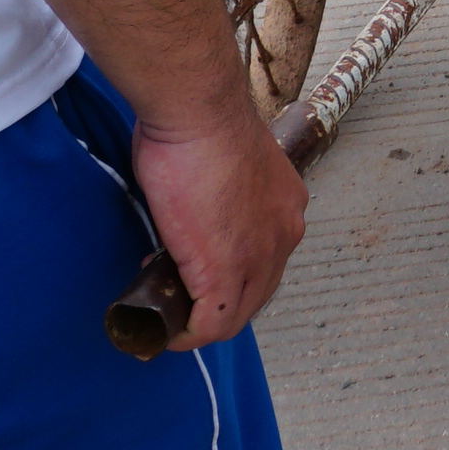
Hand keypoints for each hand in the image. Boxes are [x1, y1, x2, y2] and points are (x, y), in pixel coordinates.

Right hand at [124, 98, 305, 347]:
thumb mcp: (226, 162)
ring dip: (199, 323)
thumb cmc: (200, 123)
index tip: (192, 266)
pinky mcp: (225, 272)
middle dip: (216, 304)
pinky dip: (186, 335)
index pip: (265, 259)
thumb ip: (222, 192)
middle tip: (176, 296)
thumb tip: (194, 204)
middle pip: (256, 293)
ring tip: (165, 311)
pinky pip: (211, 324)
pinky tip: (163, 328)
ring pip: (236, 315)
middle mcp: (284, 233)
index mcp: (285, 205)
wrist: (198, 114)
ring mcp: (258, 256)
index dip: (230, 273)